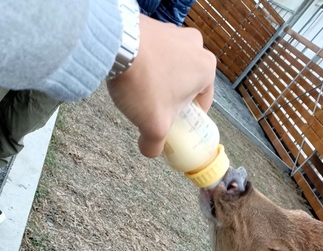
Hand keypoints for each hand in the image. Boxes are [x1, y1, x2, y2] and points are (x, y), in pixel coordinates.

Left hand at [107, 16, 216, 157]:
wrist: (116, 45)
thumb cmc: (144, 84)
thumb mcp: (154, 126)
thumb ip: (155, 144)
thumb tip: (151, 150)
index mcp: (206, 69)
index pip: (202, 102)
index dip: (186, 119)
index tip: (171, 126)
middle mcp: (196, 46)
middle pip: (184, 84)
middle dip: (169, 99)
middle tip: (151, 110)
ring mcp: (175, 33)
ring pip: (169, 68)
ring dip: (156, 82)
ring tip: (138, 93)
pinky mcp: (154, 27)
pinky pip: (153, 53)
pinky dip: (145, 65)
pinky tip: (131, 75)